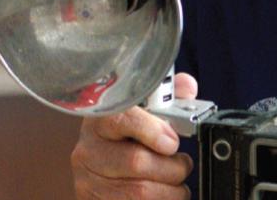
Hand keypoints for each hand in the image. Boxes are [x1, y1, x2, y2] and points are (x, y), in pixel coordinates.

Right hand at [70, 72, 198, 198]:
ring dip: (170, 191)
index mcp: (101, 119)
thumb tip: (187, 87)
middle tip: (181, 164)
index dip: (152, 131)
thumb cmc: (128, 136)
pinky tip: (162, 195)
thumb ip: (169, 96)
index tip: (172, 142)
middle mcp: (89, 151)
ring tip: (175, 184)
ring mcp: (89, 182)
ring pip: (140, 192)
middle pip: (137, 162)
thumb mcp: (145, 111)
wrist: (103, 168)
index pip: (122, 119)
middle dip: (172, 167)